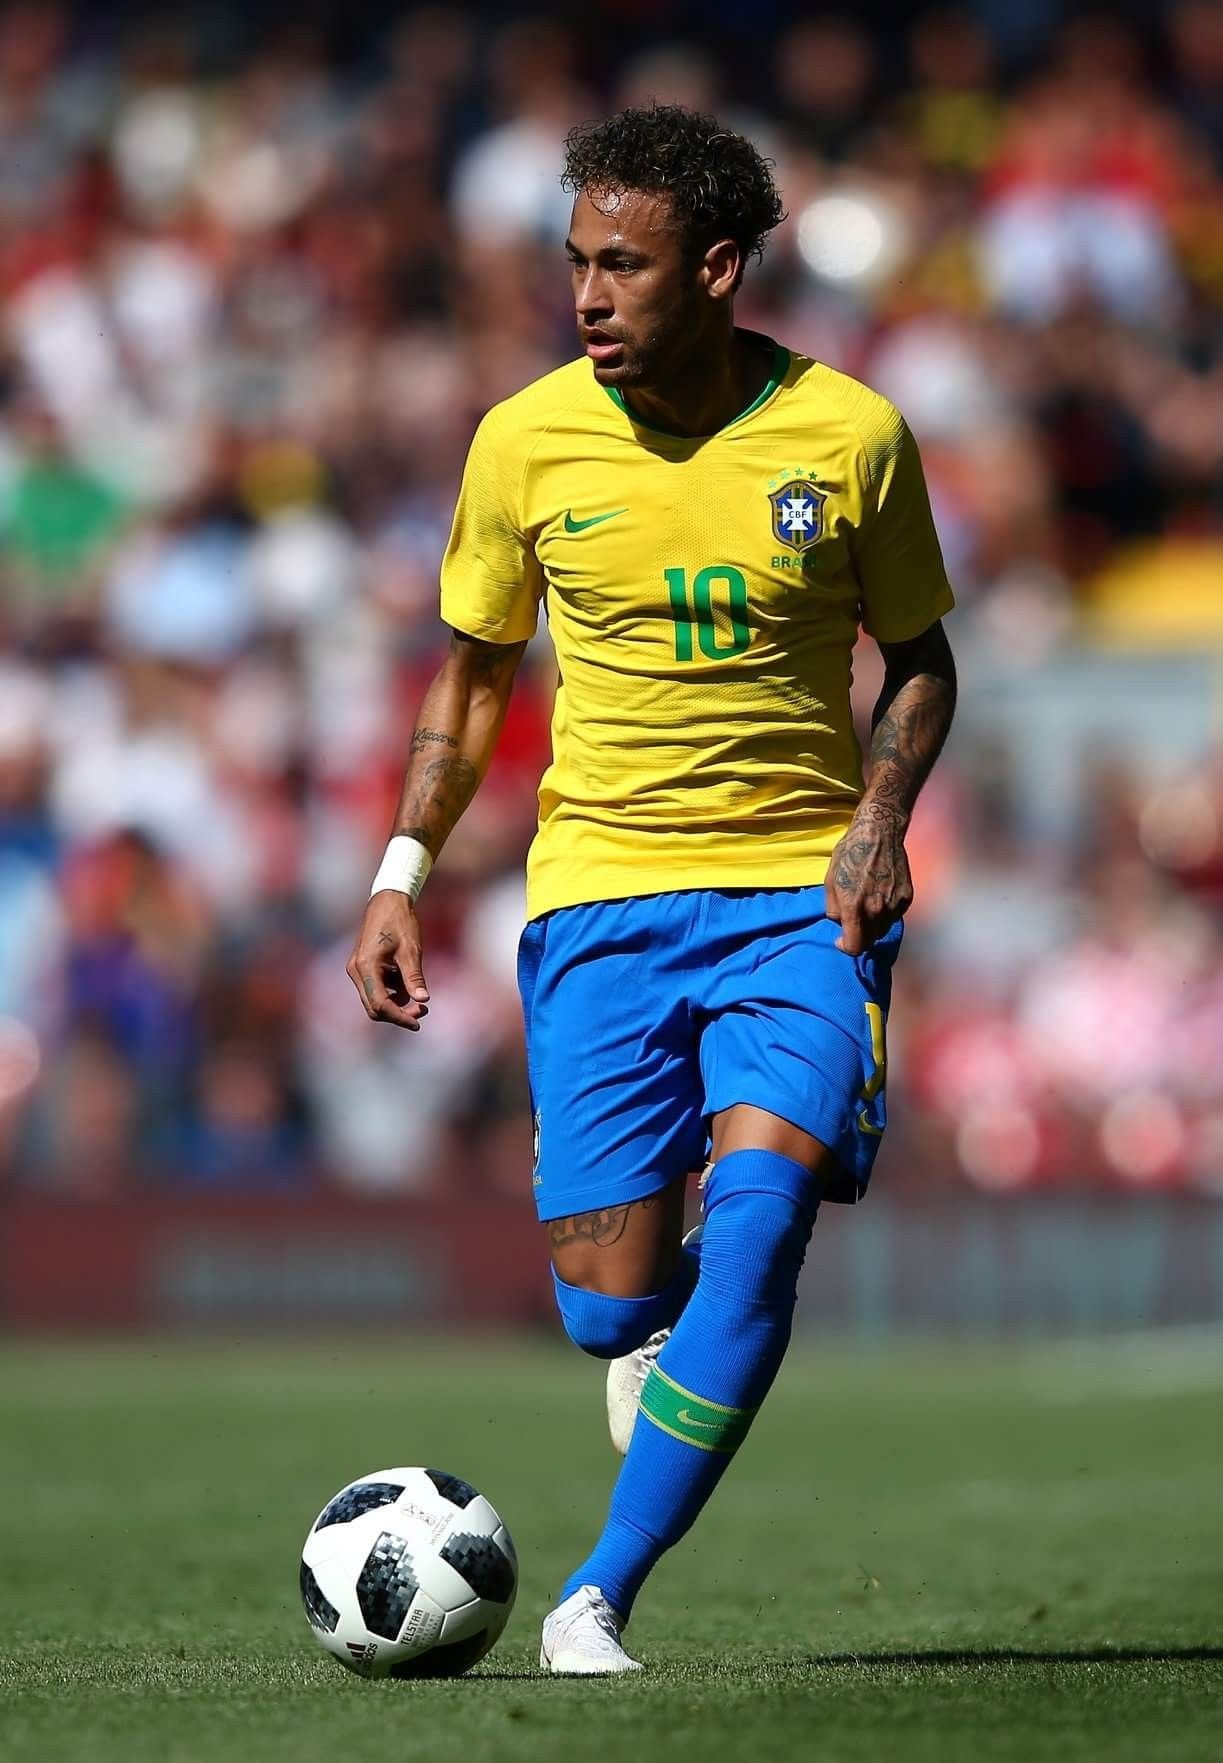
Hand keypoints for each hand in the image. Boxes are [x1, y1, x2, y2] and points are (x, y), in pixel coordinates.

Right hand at [346, 891, 429, 1030]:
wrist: (387, 900)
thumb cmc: (400, 921)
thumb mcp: (411, 949)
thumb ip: (414, 977)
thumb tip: (423, 1000)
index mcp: (366, 966)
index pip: (379, 1004)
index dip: (399, 1017)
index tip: (418, 1022)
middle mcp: (356, 971)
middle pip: (374, 1007)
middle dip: (398, 1013)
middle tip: (422, 1011)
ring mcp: (358, 970)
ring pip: (375, 1000)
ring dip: (397, 1003)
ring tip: (419, 995)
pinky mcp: (363, 968)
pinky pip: (377, 989)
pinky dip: (393, 991)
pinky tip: (408, 982)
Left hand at [824, 806, 913, 954]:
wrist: (879, 833)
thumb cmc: (850, 854)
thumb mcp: (830, 881)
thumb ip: (832, 908)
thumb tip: (840, 922)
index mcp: (855, 908)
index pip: (855, 946)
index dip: (846, 947)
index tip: (841, 940)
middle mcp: (877, 910)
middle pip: (870, 940)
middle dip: (859, 936)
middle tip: (852, 923)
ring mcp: (895, 905)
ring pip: (883, 929)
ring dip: (873, 925)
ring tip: (866, 907)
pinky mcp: (907, 897)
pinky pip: (895, 915)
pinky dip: (886, 913)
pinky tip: (879, 896)